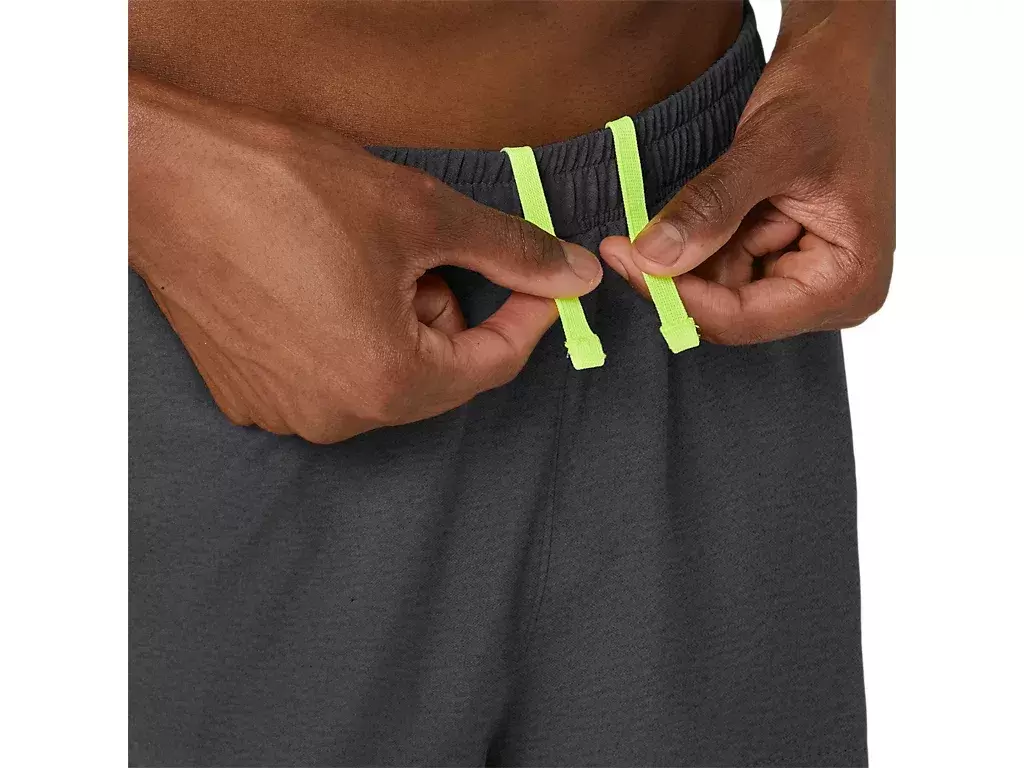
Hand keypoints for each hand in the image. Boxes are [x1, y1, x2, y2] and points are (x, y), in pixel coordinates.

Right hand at [129, 74, 601, 442]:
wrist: (164, 175)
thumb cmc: (284, 189)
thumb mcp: (423, 213)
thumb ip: (511, 253)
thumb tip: (575, 276)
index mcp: (385, 382)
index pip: (493, 365)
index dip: (527, 316)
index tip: (541, 281)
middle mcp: (333, 416)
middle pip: (436, 374)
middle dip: (448, 313)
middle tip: (422, 252)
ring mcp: (284, 411)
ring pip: (383, 374)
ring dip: (397, 324)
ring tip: (359, 260)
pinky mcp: (248, 393)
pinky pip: (330, 375)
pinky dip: (346, 334)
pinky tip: (318, 280)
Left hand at [600, 1, 893, 343]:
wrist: (844, 54)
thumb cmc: (828, 91)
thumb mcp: (766, 149)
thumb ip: (711, 208)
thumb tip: (652, 260)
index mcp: (849, 282)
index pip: (744, 319)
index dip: (678, 298)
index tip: (624, 260)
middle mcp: (836, 294)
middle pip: (730, 312)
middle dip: (678, 277)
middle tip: (623, 242)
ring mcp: (811, 279)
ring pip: (721, 292)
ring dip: (687, 256)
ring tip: (674, 209)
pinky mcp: (786, 259)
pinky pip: (726, 268)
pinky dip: (699, 243)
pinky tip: (690, 212)